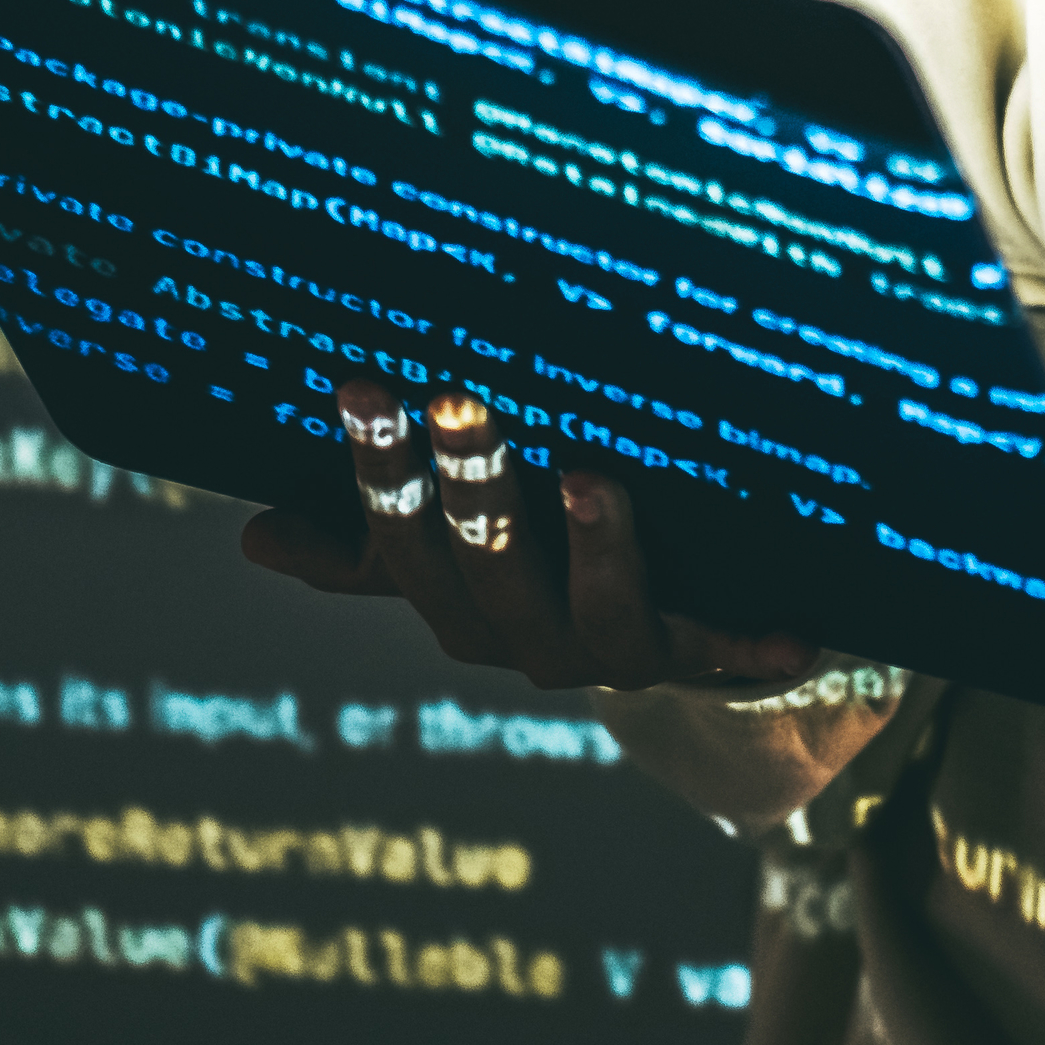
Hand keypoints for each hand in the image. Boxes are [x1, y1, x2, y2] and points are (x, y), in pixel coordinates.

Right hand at [238, 380, 814, 693]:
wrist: (669, 648)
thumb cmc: (543, 575)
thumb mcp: (454, 561)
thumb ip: (365, 552)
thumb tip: (249, 536)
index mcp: (460, 612)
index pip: (399, 545)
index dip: (378, 473)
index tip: (361, 385)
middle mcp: (528, 645)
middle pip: (490, 571)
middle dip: (473, 485)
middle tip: (459, 395)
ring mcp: (614, 658)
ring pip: (597, 612)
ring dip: (594, 545)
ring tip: (587, 476)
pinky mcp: (700, 659)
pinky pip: (727, 652)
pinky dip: (755, 643)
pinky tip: (795, 627)